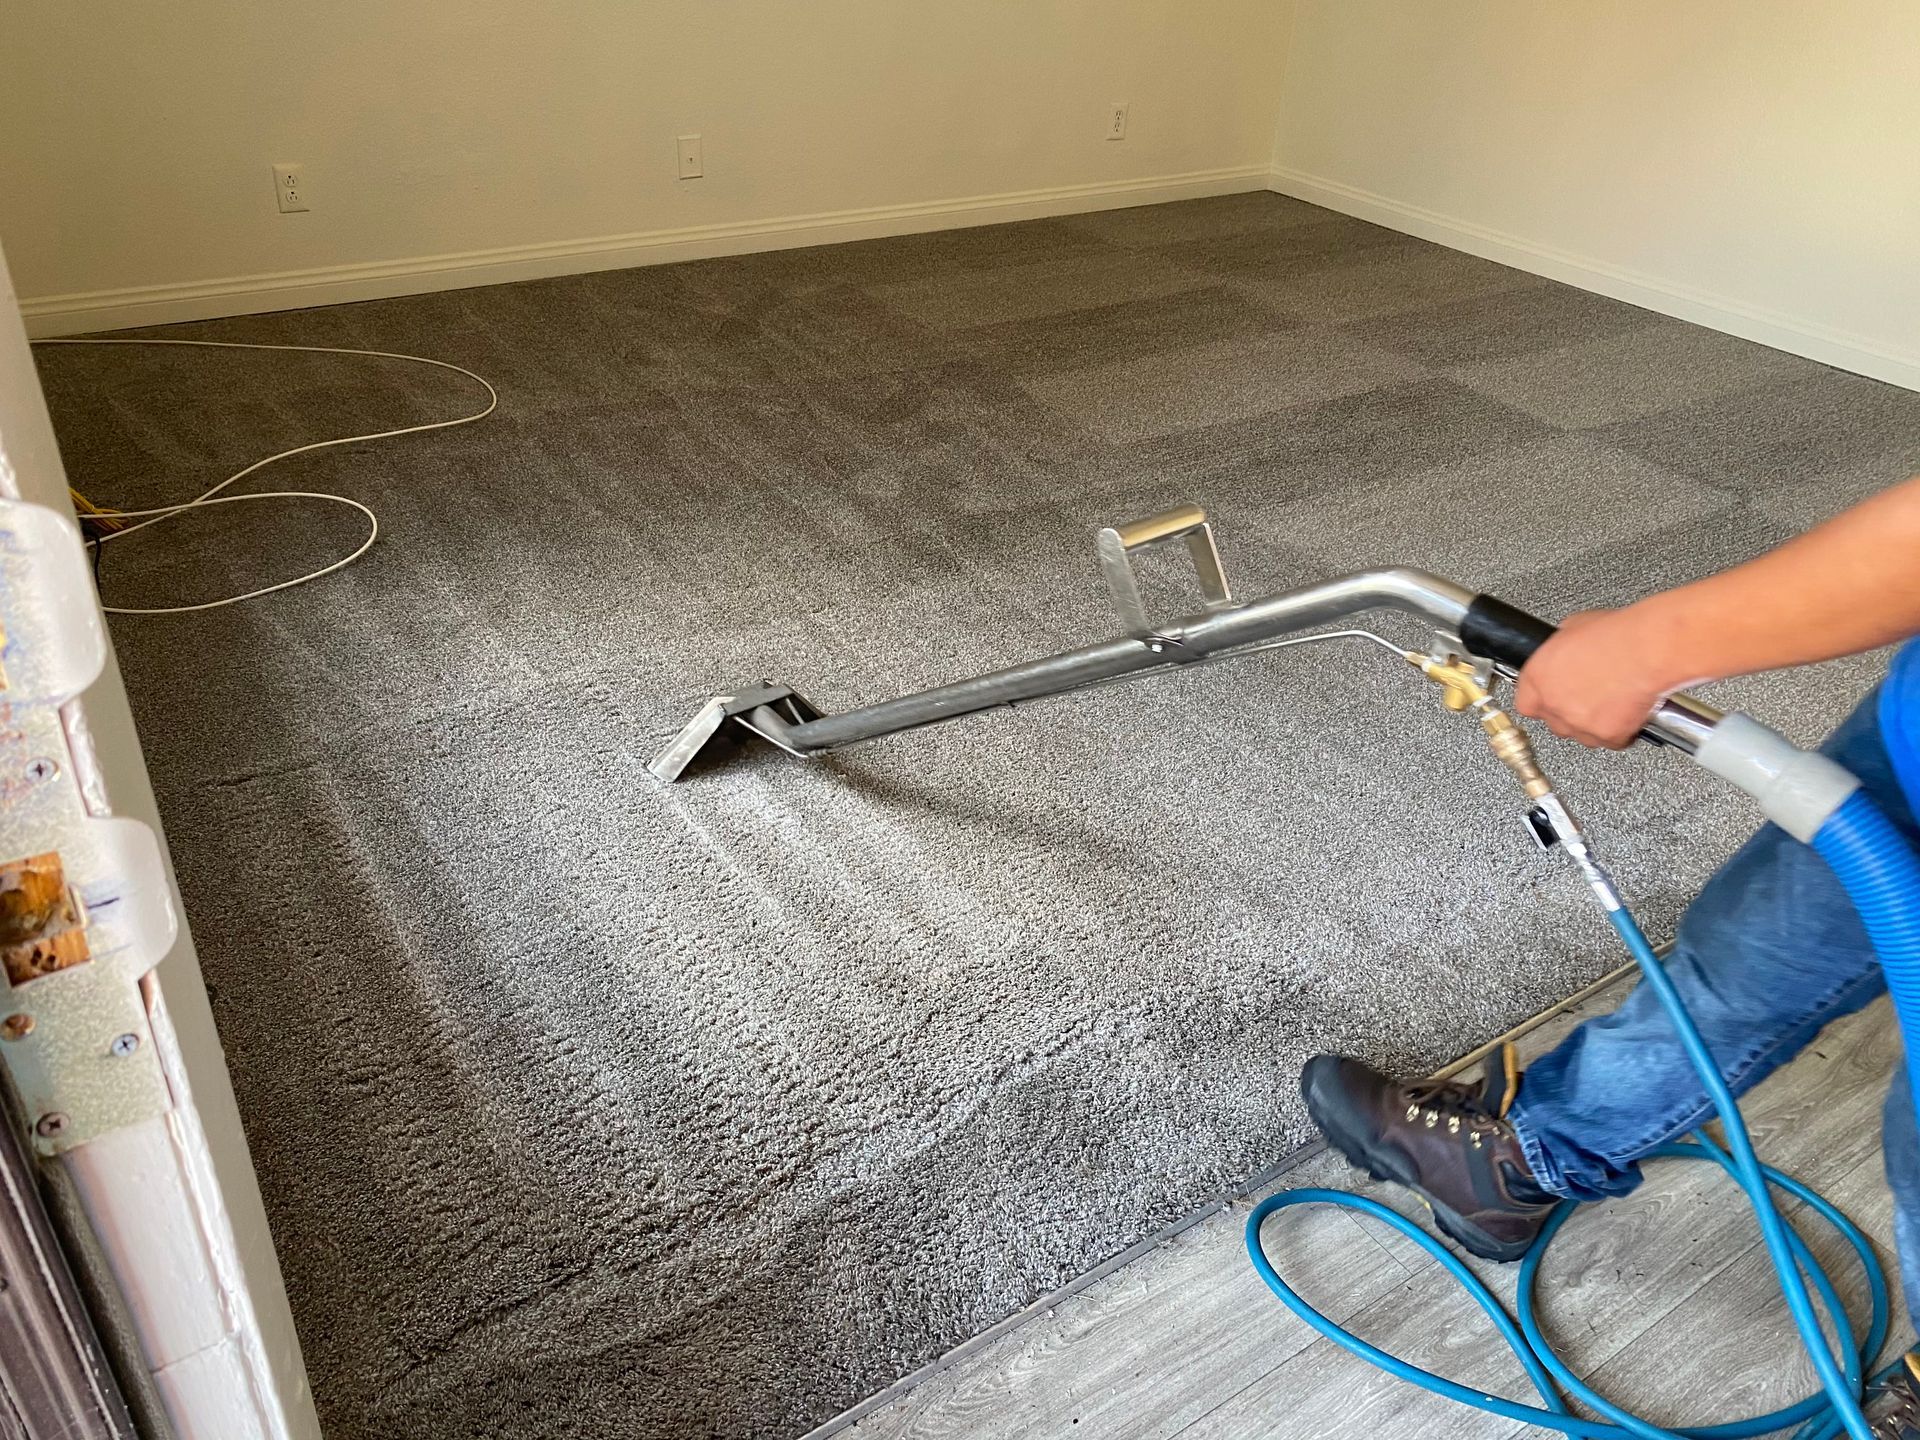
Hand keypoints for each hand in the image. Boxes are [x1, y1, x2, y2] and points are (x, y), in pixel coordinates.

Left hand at [1512, 608, 1683, 748]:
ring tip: (1611, 701)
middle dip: (1570, 712)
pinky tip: (1627, 712)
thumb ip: (1561, 649)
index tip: (1553, 699)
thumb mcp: (1573, 628)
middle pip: (1554, 721)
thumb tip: (1565, 650)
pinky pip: (1610, 741)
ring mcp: (1578, 722)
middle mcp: (1553, 703)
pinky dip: (1619, 732)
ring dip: (1593, 724)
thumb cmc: (1617, 635)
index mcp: (1538, 676)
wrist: (1647, 649)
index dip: (1543, 702)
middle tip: (1589, 697)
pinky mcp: (1606, 735)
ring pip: (1581, 735)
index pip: (1526, 703)